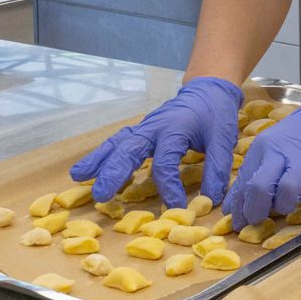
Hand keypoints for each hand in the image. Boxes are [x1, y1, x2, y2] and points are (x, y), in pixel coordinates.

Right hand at [70, 77, 242, 208]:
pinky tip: (85, 169)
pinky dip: (101, 155)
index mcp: (175, 128)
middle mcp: (153, 127)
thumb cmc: (215, 115)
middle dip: (114, 172)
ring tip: (78, 177)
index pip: (166, 162)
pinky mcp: (139, 131)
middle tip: (100, 195)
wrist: (207, 90)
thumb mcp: (223, 140)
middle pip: (129, 149)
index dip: (169, 187)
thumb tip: (210, 200)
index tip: (175, 209)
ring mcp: (144, 128)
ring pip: (116, 144)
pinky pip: (117, 142)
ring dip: (98, 161)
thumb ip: (217, 169)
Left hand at [224, 102, 300, 229]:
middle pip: (260, 187)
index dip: (240, 209)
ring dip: (286, 206)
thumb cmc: (299, 140)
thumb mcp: (272, 151)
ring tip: (290, 204)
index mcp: (264, 148)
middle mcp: (283, 153)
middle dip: (257, 211)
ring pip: (287, 192)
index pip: (245, 184)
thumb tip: (231, 210)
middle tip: (261, 220)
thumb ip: (252, 177)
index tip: (241, 223)